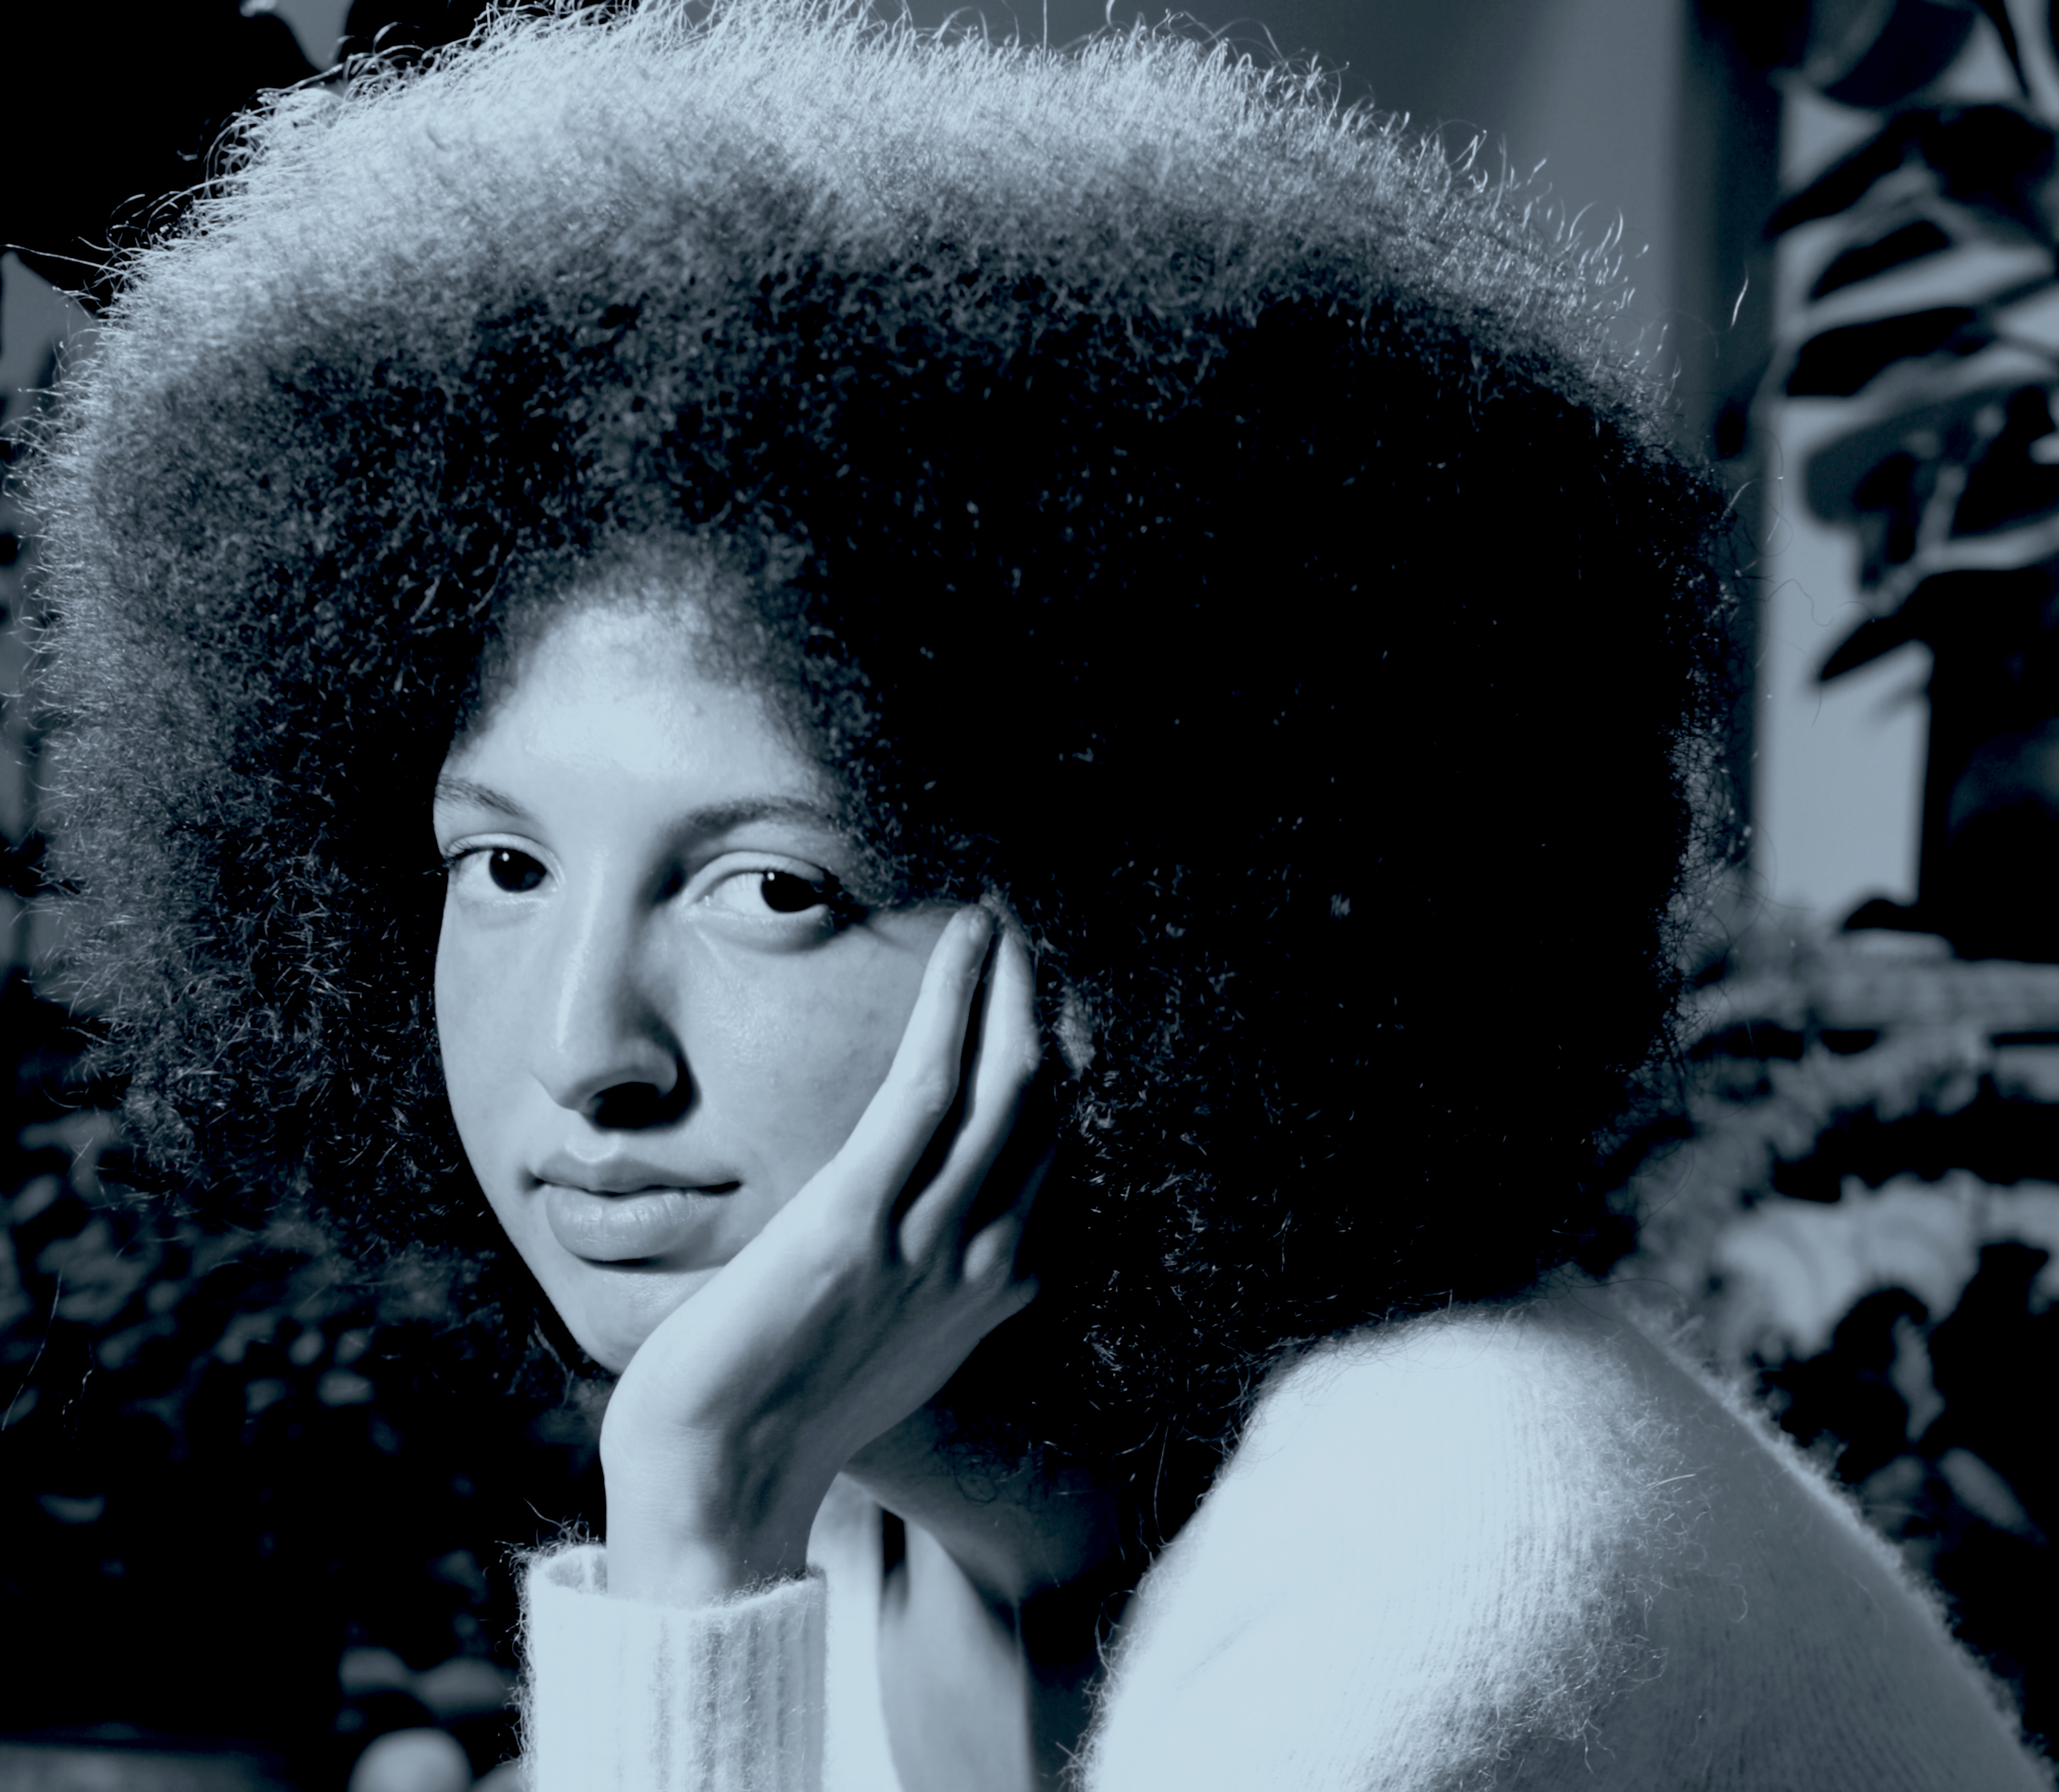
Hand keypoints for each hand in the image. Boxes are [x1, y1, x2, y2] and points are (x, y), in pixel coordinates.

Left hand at [599, 905, 1049, 1605]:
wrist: (719, 1482)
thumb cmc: (774, 1413)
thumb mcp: (878, 1345)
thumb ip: (917, 1288)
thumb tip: (916, 1236)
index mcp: (986, 1290)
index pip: (1048, 1155)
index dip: (1056, 1068)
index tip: (1046, 1002)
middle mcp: (979, 1260)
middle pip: (1044, 1110)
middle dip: (1045, 1013)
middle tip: (1034, 938)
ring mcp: (926, 1242)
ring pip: (1003, 1086)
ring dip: (1011, 990)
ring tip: (1004, 921)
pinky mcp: (856, 1220)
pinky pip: (928, 1089)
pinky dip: (956, 1005)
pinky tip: (968, 944)